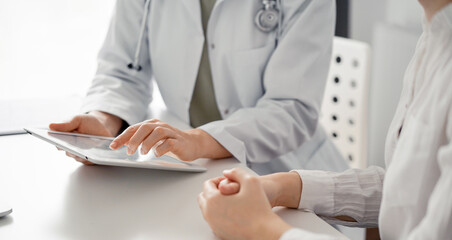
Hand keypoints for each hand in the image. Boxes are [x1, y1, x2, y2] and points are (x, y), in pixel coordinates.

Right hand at [49, 111, 122, 164]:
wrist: (103, 126)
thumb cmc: (87, 122)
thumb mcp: (77, 119)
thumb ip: (66, 124)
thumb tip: (51, 126)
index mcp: (64, 138)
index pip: (58, 144)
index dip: (58, 144)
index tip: (60, 144)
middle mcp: (70, 147)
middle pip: (68, 152)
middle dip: (72, 150)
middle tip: (75, 148)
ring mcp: (79, 153)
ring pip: (78, 158)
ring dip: (82, 155)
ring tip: (85, 152)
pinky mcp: (89, 157)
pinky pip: (88, 161)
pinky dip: (90, 159)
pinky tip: (93, 155)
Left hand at [109, 119, 231, 160]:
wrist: (191, 143)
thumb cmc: (169, 142)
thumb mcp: (152, 139)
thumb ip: (139, 139)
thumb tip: (122, 143)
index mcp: (152, 125)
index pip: (134, 128)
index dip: (122, 137)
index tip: (112, 146)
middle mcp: (160, 126)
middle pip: (144, 128)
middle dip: (134, 139)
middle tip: (128, 151)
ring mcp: (170, 133)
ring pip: (157, 133)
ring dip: (147, 143)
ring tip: (142, 153)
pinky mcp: (179, 141)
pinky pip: (170, 143)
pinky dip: (162, 148)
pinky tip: (157, 154)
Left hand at [198, 168, 291, 239]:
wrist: (264, 231)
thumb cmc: (259, 209)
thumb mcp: (251, 181)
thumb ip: (236, 172)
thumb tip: (226, 172)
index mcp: (213, 200)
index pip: (207, 184)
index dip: (218, 179)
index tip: (229, 181)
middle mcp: (209, 213)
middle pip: (203, 197)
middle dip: (214, 191)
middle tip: (228, 190)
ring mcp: (213, 224)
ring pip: (207, 209)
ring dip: (215, 202)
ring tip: (232, 200)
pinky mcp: (219, 232)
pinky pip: (213, 219)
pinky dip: (219, 214)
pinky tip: (233, 211)